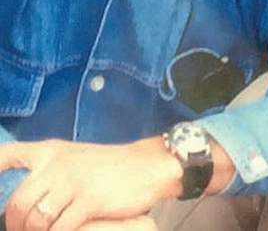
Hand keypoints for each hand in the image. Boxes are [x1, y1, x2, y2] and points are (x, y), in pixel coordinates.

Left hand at [0, 138, 181, 230]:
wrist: (147, 166)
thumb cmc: (107, 167)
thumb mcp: (73, 159)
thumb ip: (47, 172)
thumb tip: (20, 199)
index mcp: (49, 151)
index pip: (6, 156)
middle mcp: (56, 163)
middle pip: (15, 203)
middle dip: (16, 226)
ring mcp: (72, 181)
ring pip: (34, 220)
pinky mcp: (88, 200)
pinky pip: (59, 229)